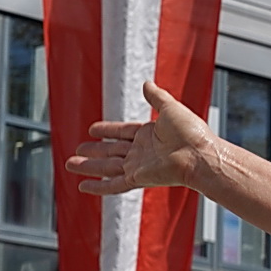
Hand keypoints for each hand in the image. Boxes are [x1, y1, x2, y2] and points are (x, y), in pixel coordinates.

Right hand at [64, 82, 214, 194]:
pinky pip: (114, 184)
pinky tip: (83, 186)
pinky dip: (98, 187)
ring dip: (89, 167)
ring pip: (108, 167)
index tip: (93, 129)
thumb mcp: (171, 108)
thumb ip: (157, 97)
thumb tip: (147, 84)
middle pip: (112, 151)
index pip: (123, 132)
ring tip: (70, 164)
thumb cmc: (193, 133)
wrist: (200, 155)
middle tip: (78, 150)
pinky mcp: (139, 178)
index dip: (108, 131)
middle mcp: (144, 151)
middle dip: (94, 151)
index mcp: (150, 134)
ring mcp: (140, 166)